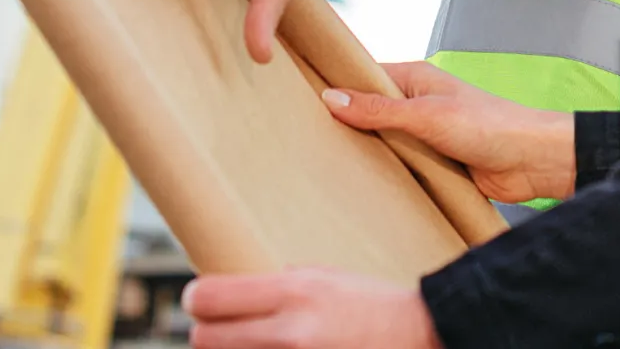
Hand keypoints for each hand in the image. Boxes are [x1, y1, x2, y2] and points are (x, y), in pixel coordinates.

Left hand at [185, 269, 442, 348]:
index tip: (198, 301)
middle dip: (208, 333)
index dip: (197, 299)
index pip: (211, 298)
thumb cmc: (375, 306)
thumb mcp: (328, 277)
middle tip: (217, 329)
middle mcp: (291, 332)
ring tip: (248, 342)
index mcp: (295, 292)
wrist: (421, 337)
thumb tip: (237, 291)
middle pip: (206, 339)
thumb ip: (282, 283)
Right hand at [323, 61, 574, 204]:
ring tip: (325, 161)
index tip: (302, 96)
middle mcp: (418, 103)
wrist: (531, 161)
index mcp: (416, 78)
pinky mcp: (434, 161)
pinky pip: (401, 164)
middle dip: (346, 123)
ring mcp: (425, 133)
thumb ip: (378, 111)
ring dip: (367, 151)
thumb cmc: (488, 125)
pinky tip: (362, 182)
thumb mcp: (426, 115)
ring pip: (384, 141)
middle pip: (370, 111)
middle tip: (306, 136)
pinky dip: (387, 172)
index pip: (364, 77)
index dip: (337, 85)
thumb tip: (331, 98)